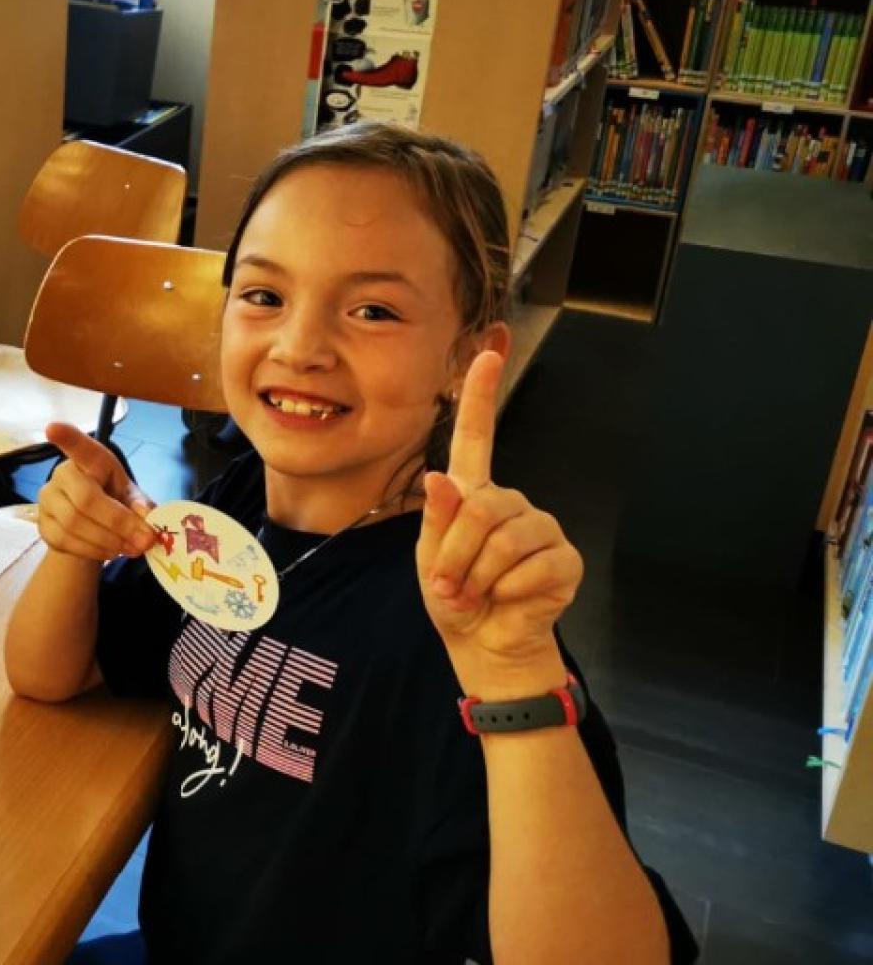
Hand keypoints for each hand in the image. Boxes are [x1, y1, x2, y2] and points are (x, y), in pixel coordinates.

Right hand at [39, 422, 157, 561]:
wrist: (93, 529)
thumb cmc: (116, 503)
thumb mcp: (134, 500)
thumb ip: (142, 507)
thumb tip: (146, 520)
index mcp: (90, 461)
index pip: (80, 447)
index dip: (67, 438)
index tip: (53, 428)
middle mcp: (63, 474)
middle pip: (86, 499)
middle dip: (118, 523)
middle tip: (144, 540)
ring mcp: (48, 500)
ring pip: (75, 525)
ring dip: (108, 541)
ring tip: (131, 548)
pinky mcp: (42, 526)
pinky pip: (66, 542)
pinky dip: (93, 551)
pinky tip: (109, 552)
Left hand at [417, 350, 579, 696]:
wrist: (486, 644)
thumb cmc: (456, 598)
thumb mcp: (430, 560)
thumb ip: (437, 522)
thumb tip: (441, 479)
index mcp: (474, 495)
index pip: (478, 436)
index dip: (483, 394)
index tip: (489, 352)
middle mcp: (511, 503)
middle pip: (479, 510)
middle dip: (455, 555)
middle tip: (451, 586)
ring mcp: (542, 527)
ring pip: (503, 540)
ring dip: (478, 577)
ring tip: (477, 594)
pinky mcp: (565, 557)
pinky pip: (531, 566)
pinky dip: (508, 591)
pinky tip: (510, 600)